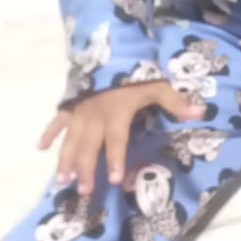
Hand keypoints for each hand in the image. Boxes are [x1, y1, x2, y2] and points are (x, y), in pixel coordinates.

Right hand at [39, 81, 202, 194]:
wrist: (108, 49)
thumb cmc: (134, 72)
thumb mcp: (157, 84)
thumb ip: (175, 100)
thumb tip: (200, 113)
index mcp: (116, 114)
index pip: (115, 140)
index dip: (114, 159)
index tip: (113, 179)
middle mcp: (94, 117)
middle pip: (88, 147)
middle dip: (86, 170)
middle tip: (84, 191)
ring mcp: (79, 112)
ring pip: (70, 140)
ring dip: (65, 161)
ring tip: (61, 181)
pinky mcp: (70, 105)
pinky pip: (57, 121)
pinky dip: (49, 133)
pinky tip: (40, 148)